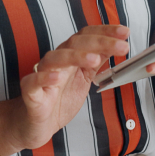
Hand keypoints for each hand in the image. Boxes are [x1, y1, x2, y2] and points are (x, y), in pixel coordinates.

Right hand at [0, 25, 129, 155]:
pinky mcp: (30, 92)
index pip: (86, 36)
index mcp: (70, 55)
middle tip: (122, 46)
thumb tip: (116, 45)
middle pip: (75, 43)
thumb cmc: (59, 99)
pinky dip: (44, 78)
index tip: (125, 32)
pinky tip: (56, 78)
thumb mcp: (84, 78)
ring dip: (75, 56)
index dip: (105, 32)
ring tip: (94, 59)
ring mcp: (42, 74)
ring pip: (56, 58)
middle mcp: (56, 60)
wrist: (37, 123)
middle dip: (100, 42)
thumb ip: (97, 61)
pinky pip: (34, 81)